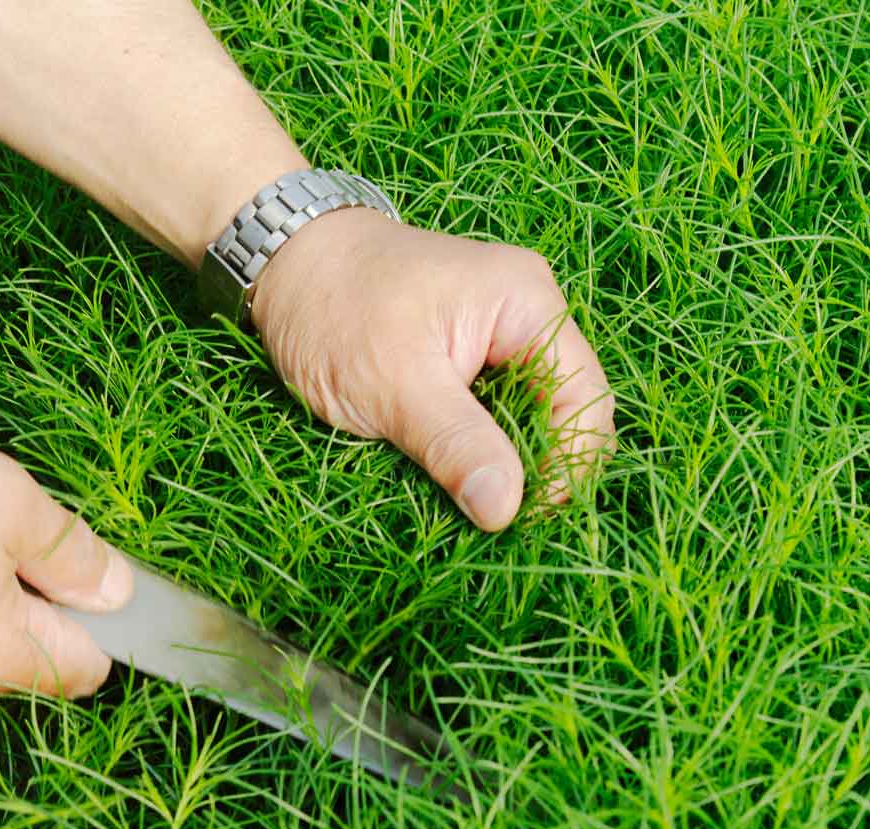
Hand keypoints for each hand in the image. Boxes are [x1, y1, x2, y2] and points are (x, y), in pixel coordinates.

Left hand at [249, 209, 615, 529]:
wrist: (284, 263)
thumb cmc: (333, 309)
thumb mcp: (393, 385)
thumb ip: (457, 445)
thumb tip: (507, 510)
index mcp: (527, 303)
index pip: (585, 400)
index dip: (568, 465)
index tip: (525, 518)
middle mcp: (528, 314)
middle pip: (567, 411)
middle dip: (540, 470)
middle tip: (498, 523)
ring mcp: (501, 335)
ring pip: (533, 419)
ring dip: (509, 465)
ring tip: (476, 507)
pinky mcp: (471, 357)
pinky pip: (498, 414)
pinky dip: (482, 450)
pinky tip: (459, 479)